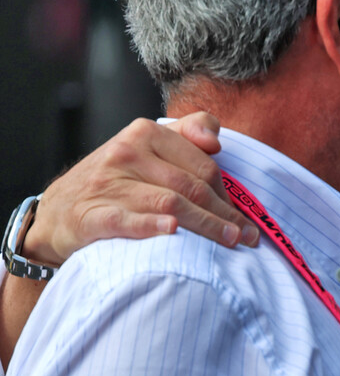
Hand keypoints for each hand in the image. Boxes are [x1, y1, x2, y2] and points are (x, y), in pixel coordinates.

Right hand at [20, 113, 258, 267]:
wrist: (56, 213)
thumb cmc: (115, 181)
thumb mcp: (147, 147)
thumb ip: (187, 133)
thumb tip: (216, 140)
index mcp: (145, 133)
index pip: (203, 165)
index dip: (227, 193)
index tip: (243, 216)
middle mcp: (126, 153)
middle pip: (192, 186)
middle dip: (225, 214)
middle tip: (248, 236)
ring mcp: (107, 184)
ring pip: (170, 203)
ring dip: (206, 225)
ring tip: (231, 242)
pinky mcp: (90, 215)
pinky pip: (127, 220)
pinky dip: (151, 226)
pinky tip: (173, 233)